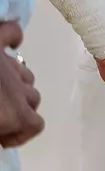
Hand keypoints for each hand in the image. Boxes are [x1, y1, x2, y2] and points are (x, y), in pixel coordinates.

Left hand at [0, 22, 40, 147]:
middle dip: (17, 109)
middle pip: (32, 99)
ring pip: (25, 75)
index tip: (0, 138)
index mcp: (14, 113)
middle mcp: (18, 88)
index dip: (19, 135)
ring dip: (15, 84)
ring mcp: (8, 63)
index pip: (35, 125)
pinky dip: (12, 39)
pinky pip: (12, 32)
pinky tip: (7, 48)